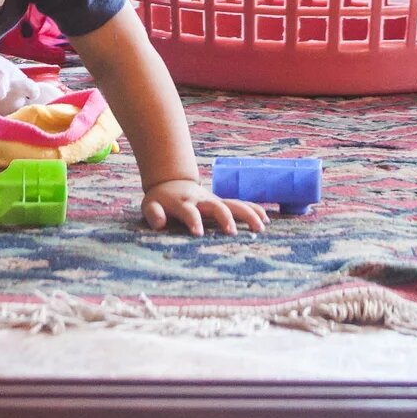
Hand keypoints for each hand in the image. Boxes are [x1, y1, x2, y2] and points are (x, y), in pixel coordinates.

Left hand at [140, 177, 266, 235]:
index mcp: (183, 202)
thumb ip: (154, 214)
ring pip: (233, 204)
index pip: (189, 212)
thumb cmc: (160, 200)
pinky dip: (253, 209)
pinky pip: (241, 204)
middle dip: (225, 218)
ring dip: (247, 214)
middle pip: (217, 206)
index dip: (193, 221)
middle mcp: (202, 200)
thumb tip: (161, 224)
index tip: (198, 234)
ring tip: (261, 227)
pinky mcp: (223, 202)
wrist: (172, 183)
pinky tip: (266, 219)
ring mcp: (215, 200)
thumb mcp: (150, 205)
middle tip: (232, 233)